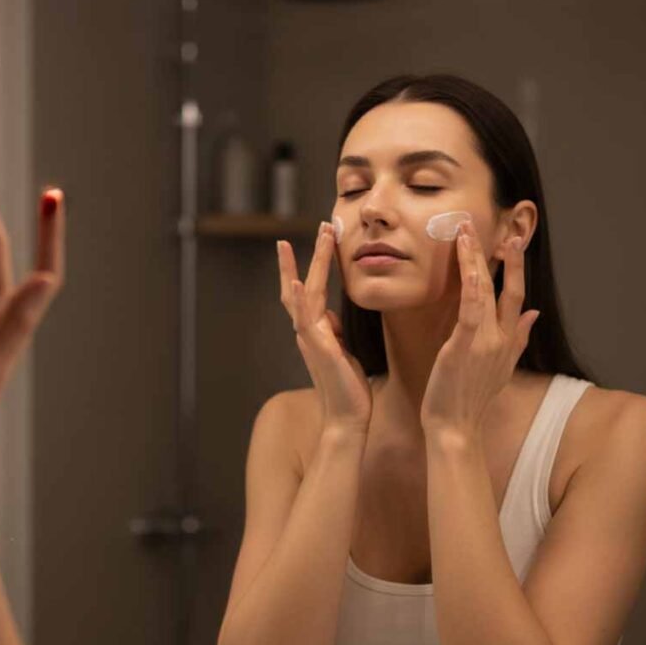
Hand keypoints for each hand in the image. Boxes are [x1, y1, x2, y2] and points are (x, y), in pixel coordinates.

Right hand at [277, 221, 372, 434]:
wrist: (348, 418)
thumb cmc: (349, 389)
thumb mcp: (344, 352)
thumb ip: (335, 332)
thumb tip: (332, 316)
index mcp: (315, 331)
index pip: (309, 291)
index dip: (313, 264)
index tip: (323, 238)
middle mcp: (307, 332)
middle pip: (299, 286)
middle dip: (308, 255)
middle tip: (320, 226)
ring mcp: (310, 339)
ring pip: (303, 294)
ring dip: (307, 264)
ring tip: (316, 238)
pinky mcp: (318, 349)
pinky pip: (305, 319)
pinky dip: (298, 299)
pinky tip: (297, 280)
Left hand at [419, 220, 538, 439]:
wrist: (457, 427)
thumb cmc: (470, 400)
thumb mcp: (502, 369)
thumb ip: (518, 339)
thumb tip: (535, 313)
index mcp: (508, 342)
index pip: (515, 297)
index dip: (516, 269)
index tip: (513, 244)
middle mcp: (501, 338)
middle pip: (505, 288)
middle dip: (503, 257)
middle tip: (499, 229)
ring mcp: (484, 341)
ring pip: (484, 291)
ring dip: (476, 259)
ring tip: (468, 233)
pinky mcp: (464, 345)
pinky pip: (470, 309)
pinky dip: (471, 285)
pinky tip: (467, 264)